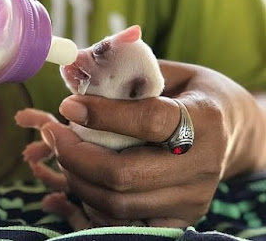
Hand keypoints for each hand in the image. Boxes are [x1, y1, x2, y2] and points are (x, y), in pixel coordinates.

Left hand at [39, 60, 265, 226]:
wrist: (233, 133)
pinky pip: (125, 222)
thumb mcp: (172, 72)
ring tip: (64, 153)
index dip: (101, 114)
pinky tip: (84, 180)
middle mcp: (201, 166)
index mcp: (204, 120)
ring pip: (117, 204)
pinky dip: (95, 203)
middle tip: (54, 134)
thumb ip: (129, 71)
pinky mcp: (180, 217)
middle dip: (75, 156)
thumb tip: (75, 64)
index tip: (68, 104)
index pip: (147, 121)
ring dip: (78, 178)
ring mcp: (192, 199)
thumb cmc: (195, 95)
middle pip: (123, 175)